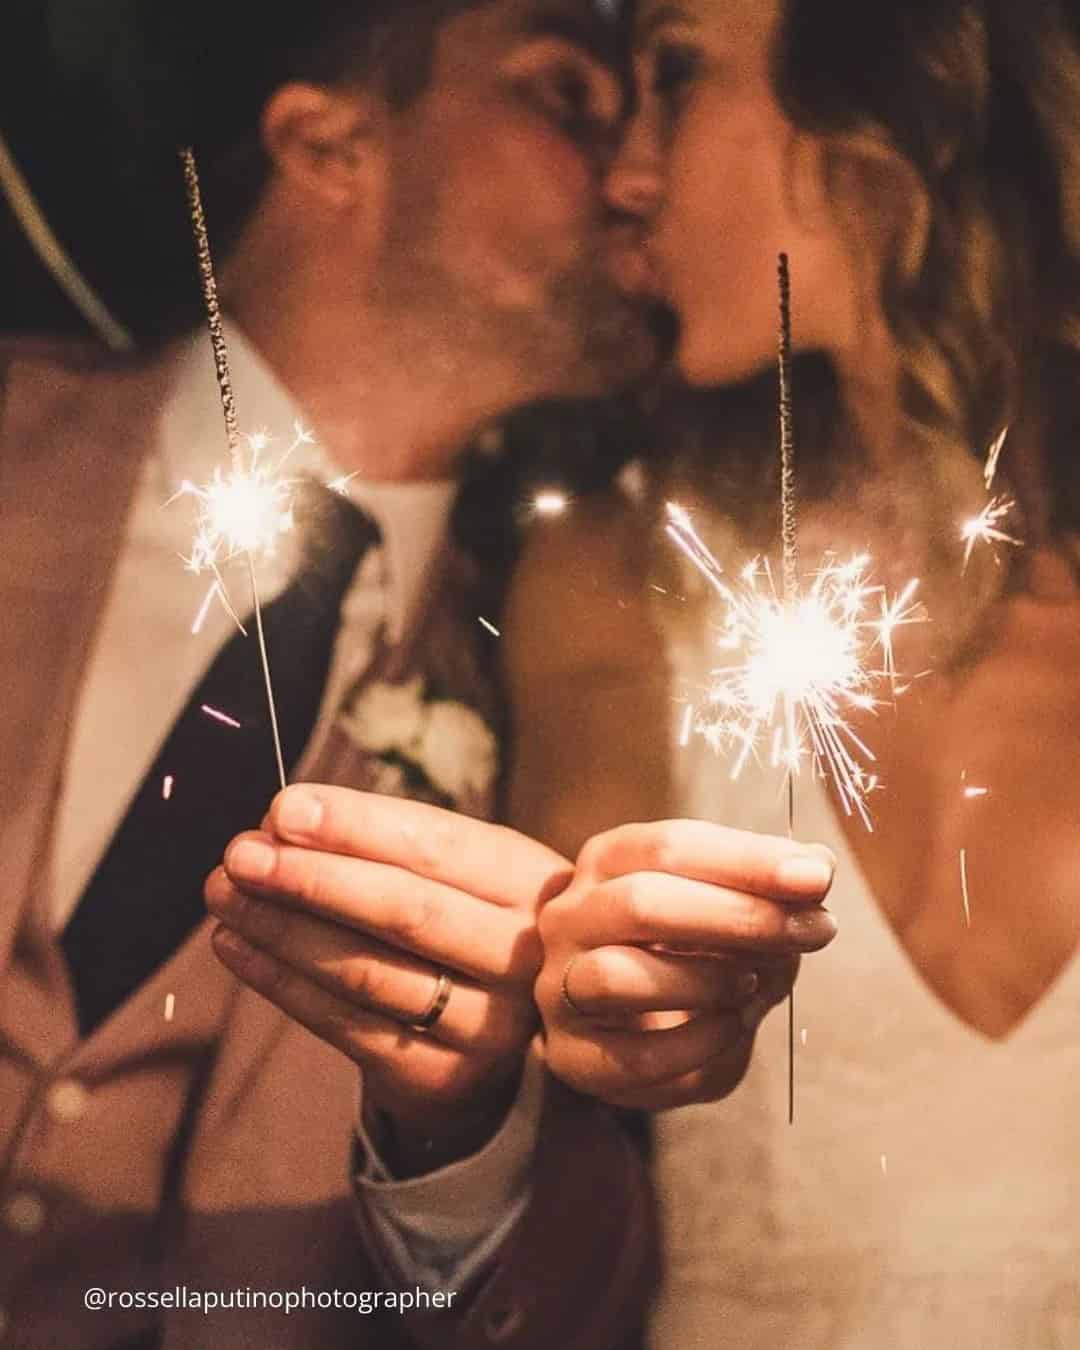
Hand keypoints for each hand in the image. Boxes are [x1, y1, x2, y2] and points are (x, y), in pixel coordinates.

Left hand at [205, 784, 570, 1170]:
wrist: (505, 1031)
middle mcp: (521, 955)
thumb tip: (282, 821)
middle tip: (241, 855)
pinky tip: (237, 945)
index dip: (358, 826)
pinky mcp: (439, 1075)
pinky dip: (280, 981)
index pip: (439, 846)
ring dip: (282, 929)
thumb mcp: (460, 871)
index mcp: (532, 882)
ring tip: (224, 894)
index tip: (284, 808)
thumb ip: (387, 844)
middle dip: (312, 878)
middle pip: (405, 911)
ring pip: (366, 971)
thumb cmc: (468, 918)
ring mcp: (486, 1023)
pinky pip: (344, 1023)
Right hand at [534, 820, 836, 1110]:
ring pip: (618, 976)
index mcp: (608, 860)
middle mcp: (571, 916)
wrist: (616, 1016)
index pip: (669, 846)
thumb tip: (817, 865)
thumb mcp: (724, 900)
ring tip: (757, 984)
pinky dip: (699, 1043)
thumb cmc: (682, 944)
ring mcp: (560, 986)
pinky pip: (634, 1056)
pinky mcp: (573, 1056)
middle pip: (641, 903)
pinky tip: (734, 1026)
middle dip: (738, 917)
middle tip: (816, 930)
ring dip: (706, 980)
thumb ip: (766, 883)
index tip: (817, 876)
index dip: (747, 860)